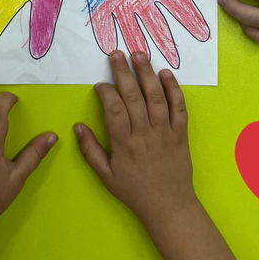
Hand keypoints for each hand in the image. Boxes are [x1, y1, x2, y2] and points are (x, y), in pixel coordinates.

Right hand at [75, 51, 198, 229]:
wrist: (169, 206)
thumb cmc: (134, 191)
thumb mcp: (106, 176)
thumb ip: (90, 150)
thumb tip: (78, 127)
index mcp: (125, 145)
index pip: (114, 110)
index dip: (106, 93)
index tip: (100, 84)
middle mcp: (145, 135)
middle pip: (134, 97)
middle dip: (124, 72)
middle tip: (116, 53)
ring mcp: (165, 133)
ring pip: (156, 98)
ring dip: (147, 73)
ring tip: (139, 54)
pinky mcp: (181, 134)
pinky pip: (179, 108)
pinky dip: (174, 89)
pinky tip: (166, 73)